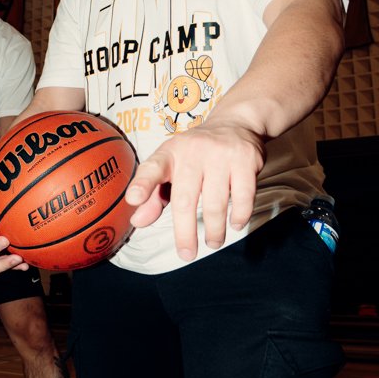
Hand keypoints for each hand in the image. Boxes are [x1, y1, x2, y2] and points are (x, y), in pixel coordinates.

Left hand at [125, 117, 264, 260]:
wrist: (236, 123)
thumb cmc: (196, 153)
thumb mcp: (171, 166)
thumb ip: (153, 194)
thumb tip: (138, 221)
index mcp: (170, 153)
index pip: (152, 168)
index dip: (142, 184)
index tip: (133, 199)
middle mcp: (193, 151)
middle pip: (185, 199)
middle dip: (185, 233)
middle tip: (186, 254)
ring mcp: (221, 154)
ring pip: (215, 203)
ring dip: (215, 230)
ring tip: (213, 242)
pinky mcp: (245, 160)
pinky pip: (243, 196)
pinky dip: (238, 216)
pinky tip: (234, 224)